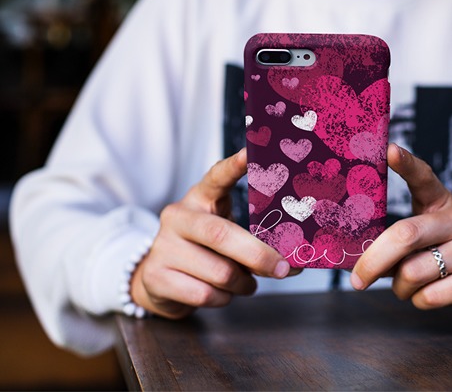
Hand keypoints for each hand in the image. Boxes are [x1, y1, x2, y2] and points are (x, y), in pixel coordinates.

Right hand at [130, 148, 296, 318]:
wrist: (159, 279)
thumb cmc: (206, 251)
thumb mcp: (228, 235)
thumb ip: (256, 241)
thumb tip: (296, 261)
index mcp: (199, 198)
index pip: (216, 176)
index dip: (234, 166)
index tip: (251, 153)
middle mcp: (178, 216)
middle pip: (221, 234)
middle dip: (258, 255)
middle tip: (283, 267)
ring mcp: (163, 246)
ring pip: (219, 272)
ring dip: (242, 283)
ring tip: (245, 283)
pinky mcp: (155, 276)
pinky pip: (204, 294)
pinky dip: (223, 299)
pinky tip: (222, 293)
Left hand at [350, 144, 451, 322]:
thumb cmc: (446, 256)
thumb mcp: (426, 238)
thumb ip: (398, 240)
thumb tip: (353, 257)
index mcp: (442, 203)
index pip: (424, 178)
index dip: (406, 164)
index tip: (389, 150)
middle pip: (406, 234)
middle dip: (374, 260)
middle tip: (357, 279)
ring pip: (414, 273)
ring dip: (400, 288)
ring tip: (408, 285)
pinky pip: (430, 296)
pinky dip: (419, 301)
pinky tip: (429, 295)